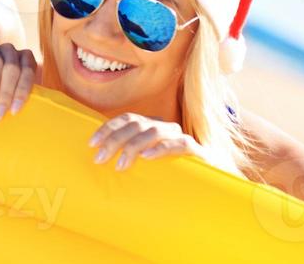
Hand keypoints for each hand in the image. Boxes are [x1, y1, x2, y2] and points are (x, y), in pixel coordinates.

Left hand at [89, 113, 205, 170]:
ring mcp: (181, 137)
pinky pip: (180, 144)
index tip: (92, 143)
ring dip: (134, 147)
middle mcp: (165, 127)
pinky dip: (162, 148)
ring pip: (154, 131)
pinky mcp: (198, 151)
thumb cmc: (172, 173)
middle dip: (114, 140)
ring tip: (121, 165)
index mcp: (152, 126)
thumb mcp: (146, 163)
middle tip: (100, 158)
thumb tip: (101, 158)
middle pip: (135, 125)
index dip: (108, 128)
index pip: (126, 119)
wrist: (211, 185)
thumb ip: (129, 156)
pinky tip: (148, 157)